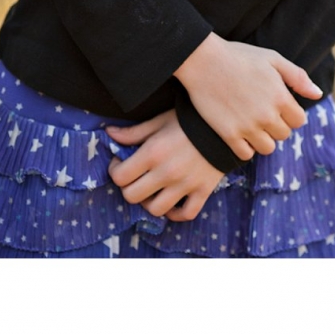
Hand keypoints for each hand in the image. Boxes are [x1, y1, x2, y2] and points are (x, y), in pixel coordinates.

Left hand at [106, 111, 222, 221]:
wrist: (225, 123)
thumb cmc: (189, 119)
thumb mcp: (160, 120)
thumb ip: (134, 132)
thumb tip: (109, 133)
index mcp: (153, 153)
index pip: (120, 177)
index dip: (115, 170)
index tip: (120, 162)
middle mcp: (167, 172)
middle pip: (132, 196)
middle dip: (128, 187)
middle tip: (134, 177)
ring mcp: (185, 185)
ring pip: (155, 210)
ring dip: (149, 202)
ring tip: (151, 190)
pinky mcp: (203, 191)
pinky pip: (185, 214)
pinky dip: (175, 213)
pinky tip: (171, 202)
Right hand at [174, 33, 322, 160]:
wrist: (203, 60)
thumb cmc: (239, 56)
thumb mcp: (272, 58)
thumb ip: (298, 77)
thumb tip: (318, 94)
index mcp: (280, 96)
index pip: (299, 121)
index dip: (290, 114)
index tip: (278, 106)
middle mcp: (267, 115)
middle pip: (283, 135)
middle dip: (277, 125)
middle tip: (262, 111)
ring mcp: (247, 127)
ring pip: (267, 148)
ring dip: (263, 138)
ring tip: (252, 123)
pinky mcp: (228, 135)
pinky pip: (246, 154)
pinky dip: (245, 147)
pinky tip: (240, 131)